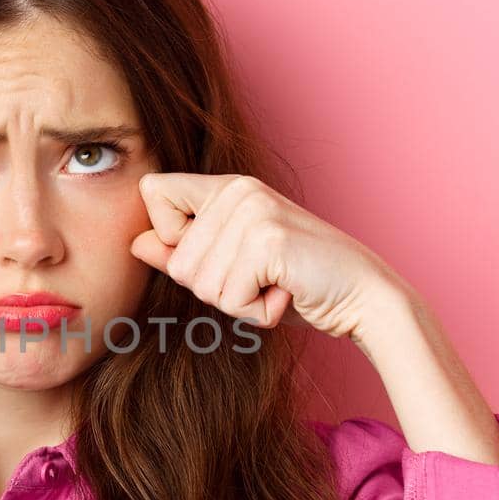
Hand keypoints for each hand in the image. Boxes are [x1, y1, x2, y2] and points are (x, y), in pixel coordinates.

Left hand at [129, 171, 398, 339]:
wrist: (363, 297)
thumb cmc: (295, 285)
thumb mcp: (231, 268)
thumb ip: (183, 252)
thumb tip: (135, 244)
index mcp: (226, 187)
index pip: (154, 194)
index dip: (172, 240)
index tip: (221, 255)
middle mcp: (238, 189)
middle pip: (176, 261)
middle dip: (215, 289)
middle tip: (262, 279)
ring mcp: (254, 211)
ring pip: (200, 284)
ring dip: (238, 303)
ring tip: (276, 285)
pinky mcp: (268, 240)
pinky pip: (229, 297)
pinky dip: (255, 312)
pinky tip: (286, 294)